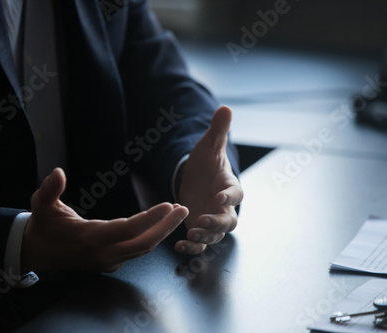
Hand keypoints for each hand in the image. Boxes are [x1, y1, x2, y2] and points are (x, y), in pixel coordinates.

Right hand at [22, 168, 188, 272]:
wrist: (38, 252)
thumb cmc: (43, 225)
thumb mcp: (41, 205)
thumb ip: (49, 189)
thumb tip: (57, 172)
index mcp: (89, 238)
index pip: (127, 230)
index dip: (149, 219)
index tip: (168, 205)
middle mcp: (103, 253)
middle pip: (143, 243)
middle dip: (166, 227)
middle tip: (184, 209)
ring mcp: (109, 261)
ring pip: (143, 249)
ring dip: (162, 232)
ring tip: (176, 213)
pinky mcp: (111, 262)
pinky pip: (137, 250)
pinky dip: (151, 237)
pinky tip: (160, 224)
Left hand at [176, 106, 242, 254]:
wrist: (196, 176)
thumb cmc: (206, 161)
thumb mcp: (208, 145)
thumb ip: (218, 131)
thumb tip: (225, 108)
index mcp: (229, 186)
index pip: (236, 194)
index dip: (230, 197)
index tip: (219, 197)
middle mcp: (224, 207)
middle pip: (228, 222)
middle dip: (217, 224)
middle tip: (203, 221)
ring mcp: (211, 220)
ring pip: (214, 236)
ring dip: (204, 238)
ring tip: (190, 236)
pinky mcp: (198, 228)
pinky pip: (199, 243)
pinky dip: (191, 248)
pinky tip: (179, 246)